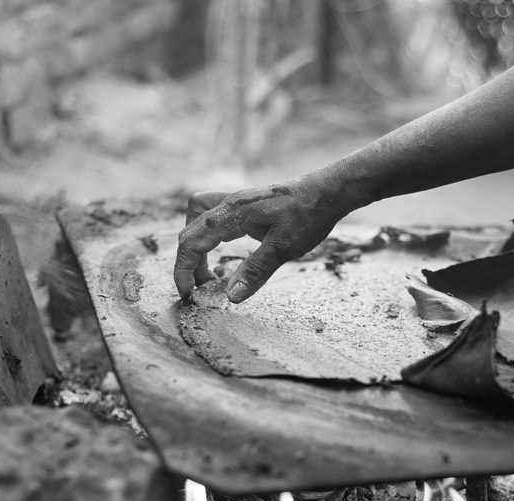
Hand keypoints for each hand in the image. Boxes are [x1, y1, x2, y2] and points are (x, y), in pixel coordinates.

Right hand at [174, 176, 347, 302]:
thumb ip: (255, 271)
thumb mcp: (283, 248)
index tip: (189, 294)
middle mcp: (228, 205)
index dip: (184, 271)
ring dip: (196, 244)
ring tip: (211, 269)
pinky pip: (213, 214)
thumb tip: (230, 296)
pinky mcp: (246, 203)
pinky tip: (227, 246)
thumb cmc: (308, 215)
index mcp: (231, 215)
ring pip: (197, 218)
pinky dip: (210, 233)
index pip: (191, 243)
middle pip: (189, 232)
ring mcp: (236, 201)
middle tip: (203, 288)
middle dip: (189, 263)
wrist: (328, 191)